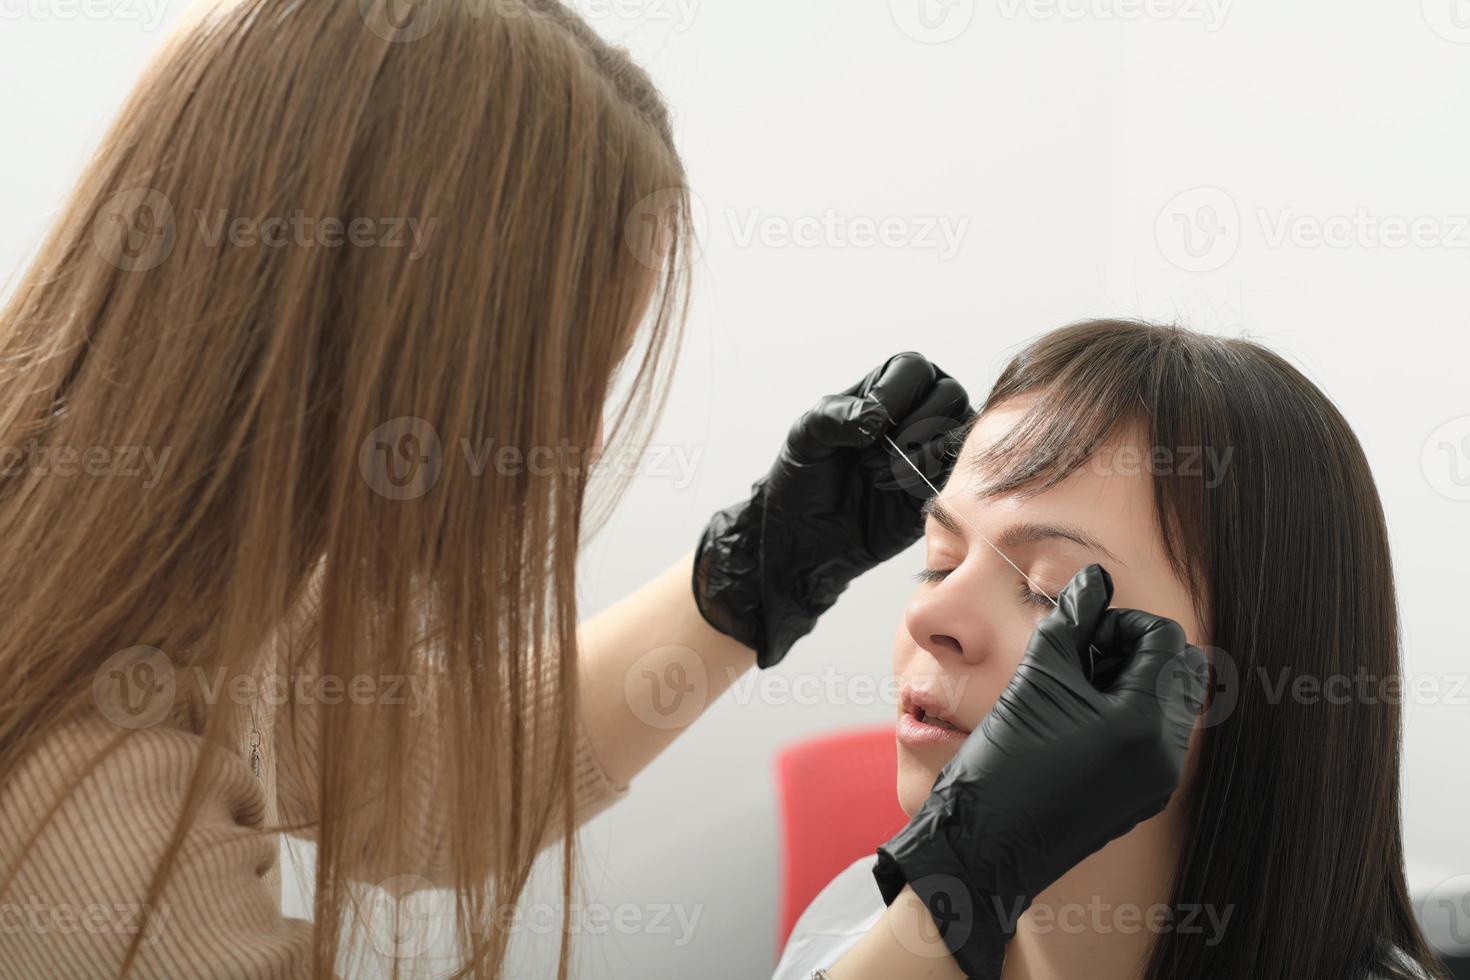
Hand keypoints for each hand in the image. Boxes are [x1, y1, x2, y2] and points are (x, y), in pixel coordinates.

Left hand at [692, 352, 970, 667]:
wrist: (805, 536)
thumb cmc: (804, 478)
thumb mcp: (806, 436)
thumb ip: (835, 416)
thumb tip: (875, 418)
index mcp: (886, 389)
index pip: (913, 369)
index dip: (894, 394)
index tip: (866, 428)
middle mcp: (917, 412)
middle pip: (948, 394)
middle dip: (912, 426)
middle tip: (872, 456)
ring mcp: (933, 449)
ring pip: (958, 432)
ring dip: (920, 453)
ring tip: (877, 475)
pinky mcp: (941, 486)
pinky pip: (958, 471)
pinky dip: (926, 477)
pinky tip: (892, 489)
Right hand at [872, 565, 1209, 977]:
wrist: (981, 847)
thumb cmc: (1002, 763)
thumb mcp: (1036, 679)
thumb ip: (1071, 621)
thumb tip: (1094, 581)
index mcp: (1147, 724)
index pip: (1166, 640)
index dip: (1120, 622)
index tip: (1077, 633)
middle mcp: (1165, 756)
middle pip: (1178, 671)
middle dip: (1135, 649)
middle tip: (1081, 655)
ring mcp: (1156, 782)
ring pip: (1168, 704)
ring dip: (1129, 680)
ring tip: (1072, 685)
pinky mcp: (1138, 798)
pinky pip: (1153, 738)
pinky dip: (1124, 714)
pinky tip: (1073, 716)